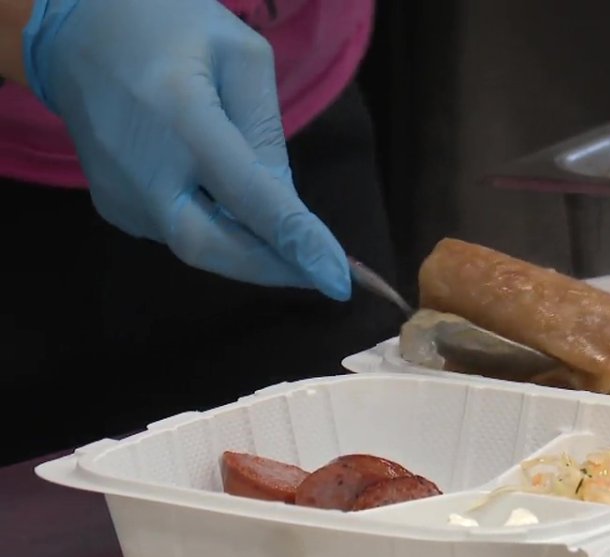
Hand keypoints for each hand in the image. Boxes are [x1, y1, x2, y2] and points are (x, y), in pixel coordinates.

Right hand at [21, 0, 350, 299]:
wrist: (77, 29)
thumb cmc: (172, 29)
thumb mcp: (241, 56)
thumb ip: (266, 132)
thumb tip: (283, 204)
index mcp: (182, 118)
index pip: (249, 197)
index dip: (296, 241)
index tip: (338, 278)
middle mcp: (142, 167)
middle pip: (213, 248)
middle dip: (274, 269)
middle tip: (325, 274)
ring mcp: (119, 192)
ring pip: (197, 245)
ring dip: (248, 248)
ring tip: (286, 236)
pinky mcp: (112, 205)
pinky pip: (178, 231)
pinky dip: (216, 229)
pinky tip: (231, 205)